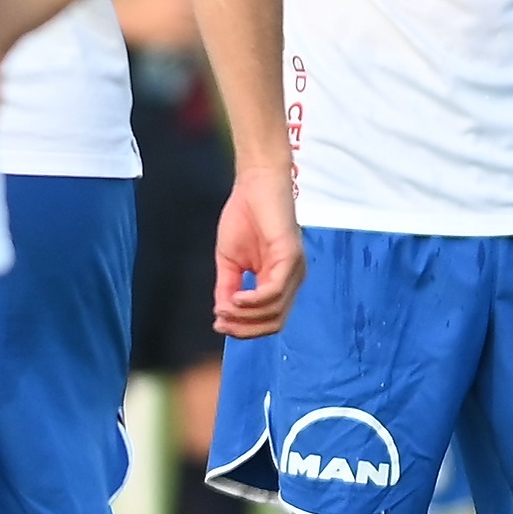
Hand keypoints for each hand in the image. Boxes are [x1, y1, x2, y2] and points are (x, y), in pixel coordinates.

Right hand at [213, 164, 303, 337]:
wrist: (255, 184)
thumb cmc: (245, 216)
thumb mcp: (229, 260)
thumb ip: (228, 286)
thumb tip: (222, 314)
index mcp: (279, 281)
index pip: (269, 319)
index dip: (244, 328)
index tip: (218, 324)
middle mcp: (291, 280)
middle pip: (274, 322)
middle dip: (245, 329)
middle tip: (220, 323)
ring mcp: (294, 270)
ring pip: (275, 311)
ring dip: (245, 316)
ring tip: (223, 309)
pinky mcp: (291, 257)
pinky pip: (274, 291)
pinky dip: (253, 300)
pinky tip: (235, 298)